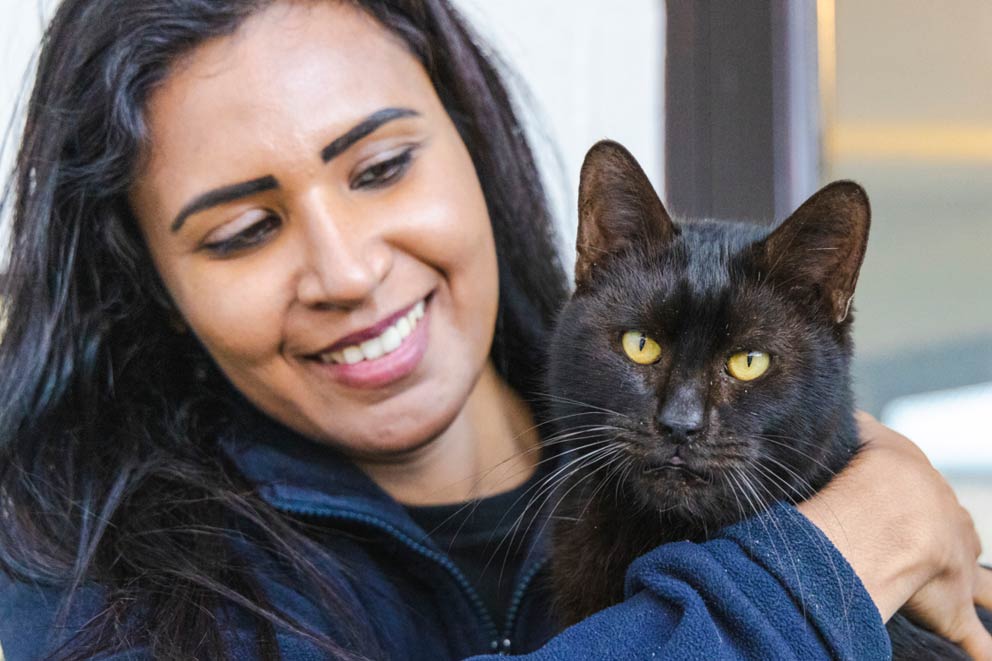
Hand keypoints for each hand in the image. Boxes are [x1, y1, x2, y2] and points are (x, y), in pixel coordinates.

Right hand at [797, 412, 991, 658]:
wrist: (889, 505)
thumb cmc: (871, 470)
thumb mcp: (864, 436)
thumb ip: (858, 428)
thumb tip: (848, 415)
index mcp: (933, 497)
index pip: (935, 506)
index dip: (921, 512)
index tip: (910, 516)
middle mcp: (956, 536)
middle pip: (965, 545)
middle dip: (960, 552)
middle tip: (948, 561)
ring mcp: (960, 577)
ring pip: (985, 590)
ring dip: (987, 596)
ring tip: (988, 601)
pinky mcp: (955, 614)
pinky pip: (980, 645)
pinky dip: (984, 653)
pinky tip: (987, 658)